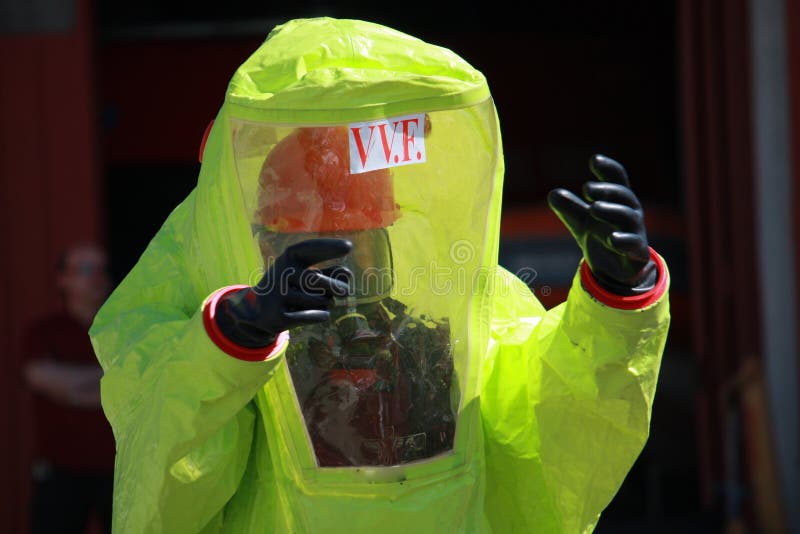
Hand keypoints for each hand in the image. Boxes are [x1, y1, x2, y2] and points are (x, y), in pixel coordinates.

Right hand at [215, 238, 351, 346]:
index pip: (308, 249)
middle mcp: (281, 274)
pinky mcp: (278, 317)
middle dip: (336, 287)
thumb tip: (347, 274)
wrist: (256, 311)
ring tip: (320, 303)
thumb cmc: (290, 287)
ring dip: (327, 303)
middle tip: (346, 292)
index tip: (349, 246)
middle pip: (317, 280)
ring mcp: (278, 295)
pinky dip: (322, 315)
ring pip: (318, 300)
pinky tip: (322, 314)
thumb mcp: (307, 276)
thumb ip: (329, 273)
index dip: (328, 247)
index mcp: (288, 258)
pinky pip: (313, 316)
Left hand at [547, 154, 656, 294]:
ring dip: (611, 211)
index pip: (617, 179)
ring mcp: (635, 231)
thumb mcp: (581, 222)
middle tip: (586, 188)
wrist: (616, 270)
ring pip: (628, 216)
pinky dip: (624, 240)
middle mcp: (629, 212)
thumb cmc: (601, 236)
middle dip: (606, 190)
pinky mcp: (637, 252)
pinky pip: (634, 244)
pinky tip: (611, 239)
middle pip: (623, 195)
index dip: (608, 168)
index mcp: (617, 201)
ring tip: (593, 208)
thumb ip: (569, 208)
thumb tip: (553, 194)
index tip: (594, 160)